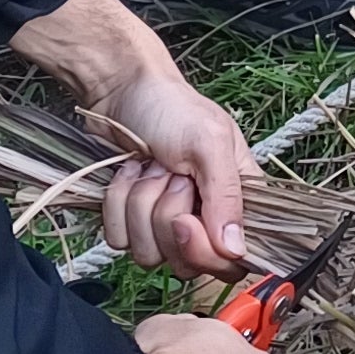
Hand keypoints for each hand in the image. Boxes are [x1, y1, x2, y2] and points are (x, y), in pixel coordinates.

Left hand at [12, 0, 256, 274]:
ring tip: (146, 167)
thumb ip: (226, 196)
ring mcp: (165, 224)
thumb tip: (236, 251)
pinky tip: (127, 173)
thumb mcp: (209, 142)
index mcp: (238, 201)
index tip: (184, 221)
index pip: (231, 260)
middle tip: (166, 174)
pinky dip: (115, 205)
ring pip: (149, 253)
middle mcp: (205, 219)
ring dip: (137, 205)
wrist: (120, 91)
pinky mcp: (132, 222)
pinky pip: (119, 241)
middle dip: (164, 217)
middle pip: (186, 262)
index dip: (204, 251)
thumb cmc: (172, 108)